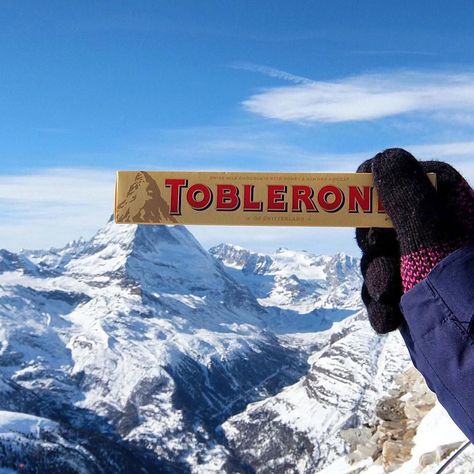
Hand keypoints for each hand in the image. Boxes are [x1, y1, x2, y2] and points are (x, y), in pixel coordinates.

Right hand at [356, 148, 473, 333]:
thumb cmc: (463, 308)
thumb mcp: (432, 245)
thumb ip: (407, 198)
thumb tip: (384, 155)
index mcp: (461, 217)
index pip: (422, 178)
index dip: (386, 180)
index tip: (358, 191)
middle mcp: (444, 240)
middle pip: (390, 219)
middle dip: (375, 242)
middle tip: (379, 251)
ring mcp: (427, 271)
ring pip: (380, 258)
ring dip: (375, 279)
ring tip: (389, 300)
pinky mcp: (413, 298)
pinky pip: (381, 290)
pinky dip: (378, 304)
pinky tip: (387, 321)